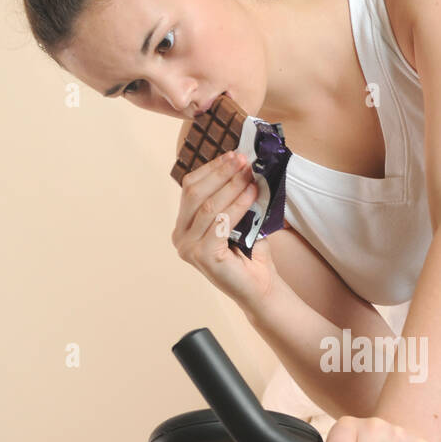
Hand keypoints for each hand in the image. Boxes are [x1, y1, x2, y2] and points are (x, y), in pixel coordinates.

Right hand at [172, 150, 278, 312]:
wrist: (260, 287)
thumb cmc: (249, 254)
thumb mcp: (238, 218)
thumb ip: (232, 196)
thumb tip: (242, 165)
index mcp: (183, 226)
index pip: (190, 187)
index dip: (212, 168)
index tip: (234, 155)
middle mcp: (180, 237)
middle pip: (194, 193)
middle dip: (220, 172)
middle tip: (242, 159)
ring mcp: (189, 248)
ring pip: (208, 206)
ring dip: (232, 186)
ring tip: (251, 175)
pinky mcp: (203, 255)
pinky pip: (220, 222)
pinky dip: (238, 204)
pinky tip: (252, 194)